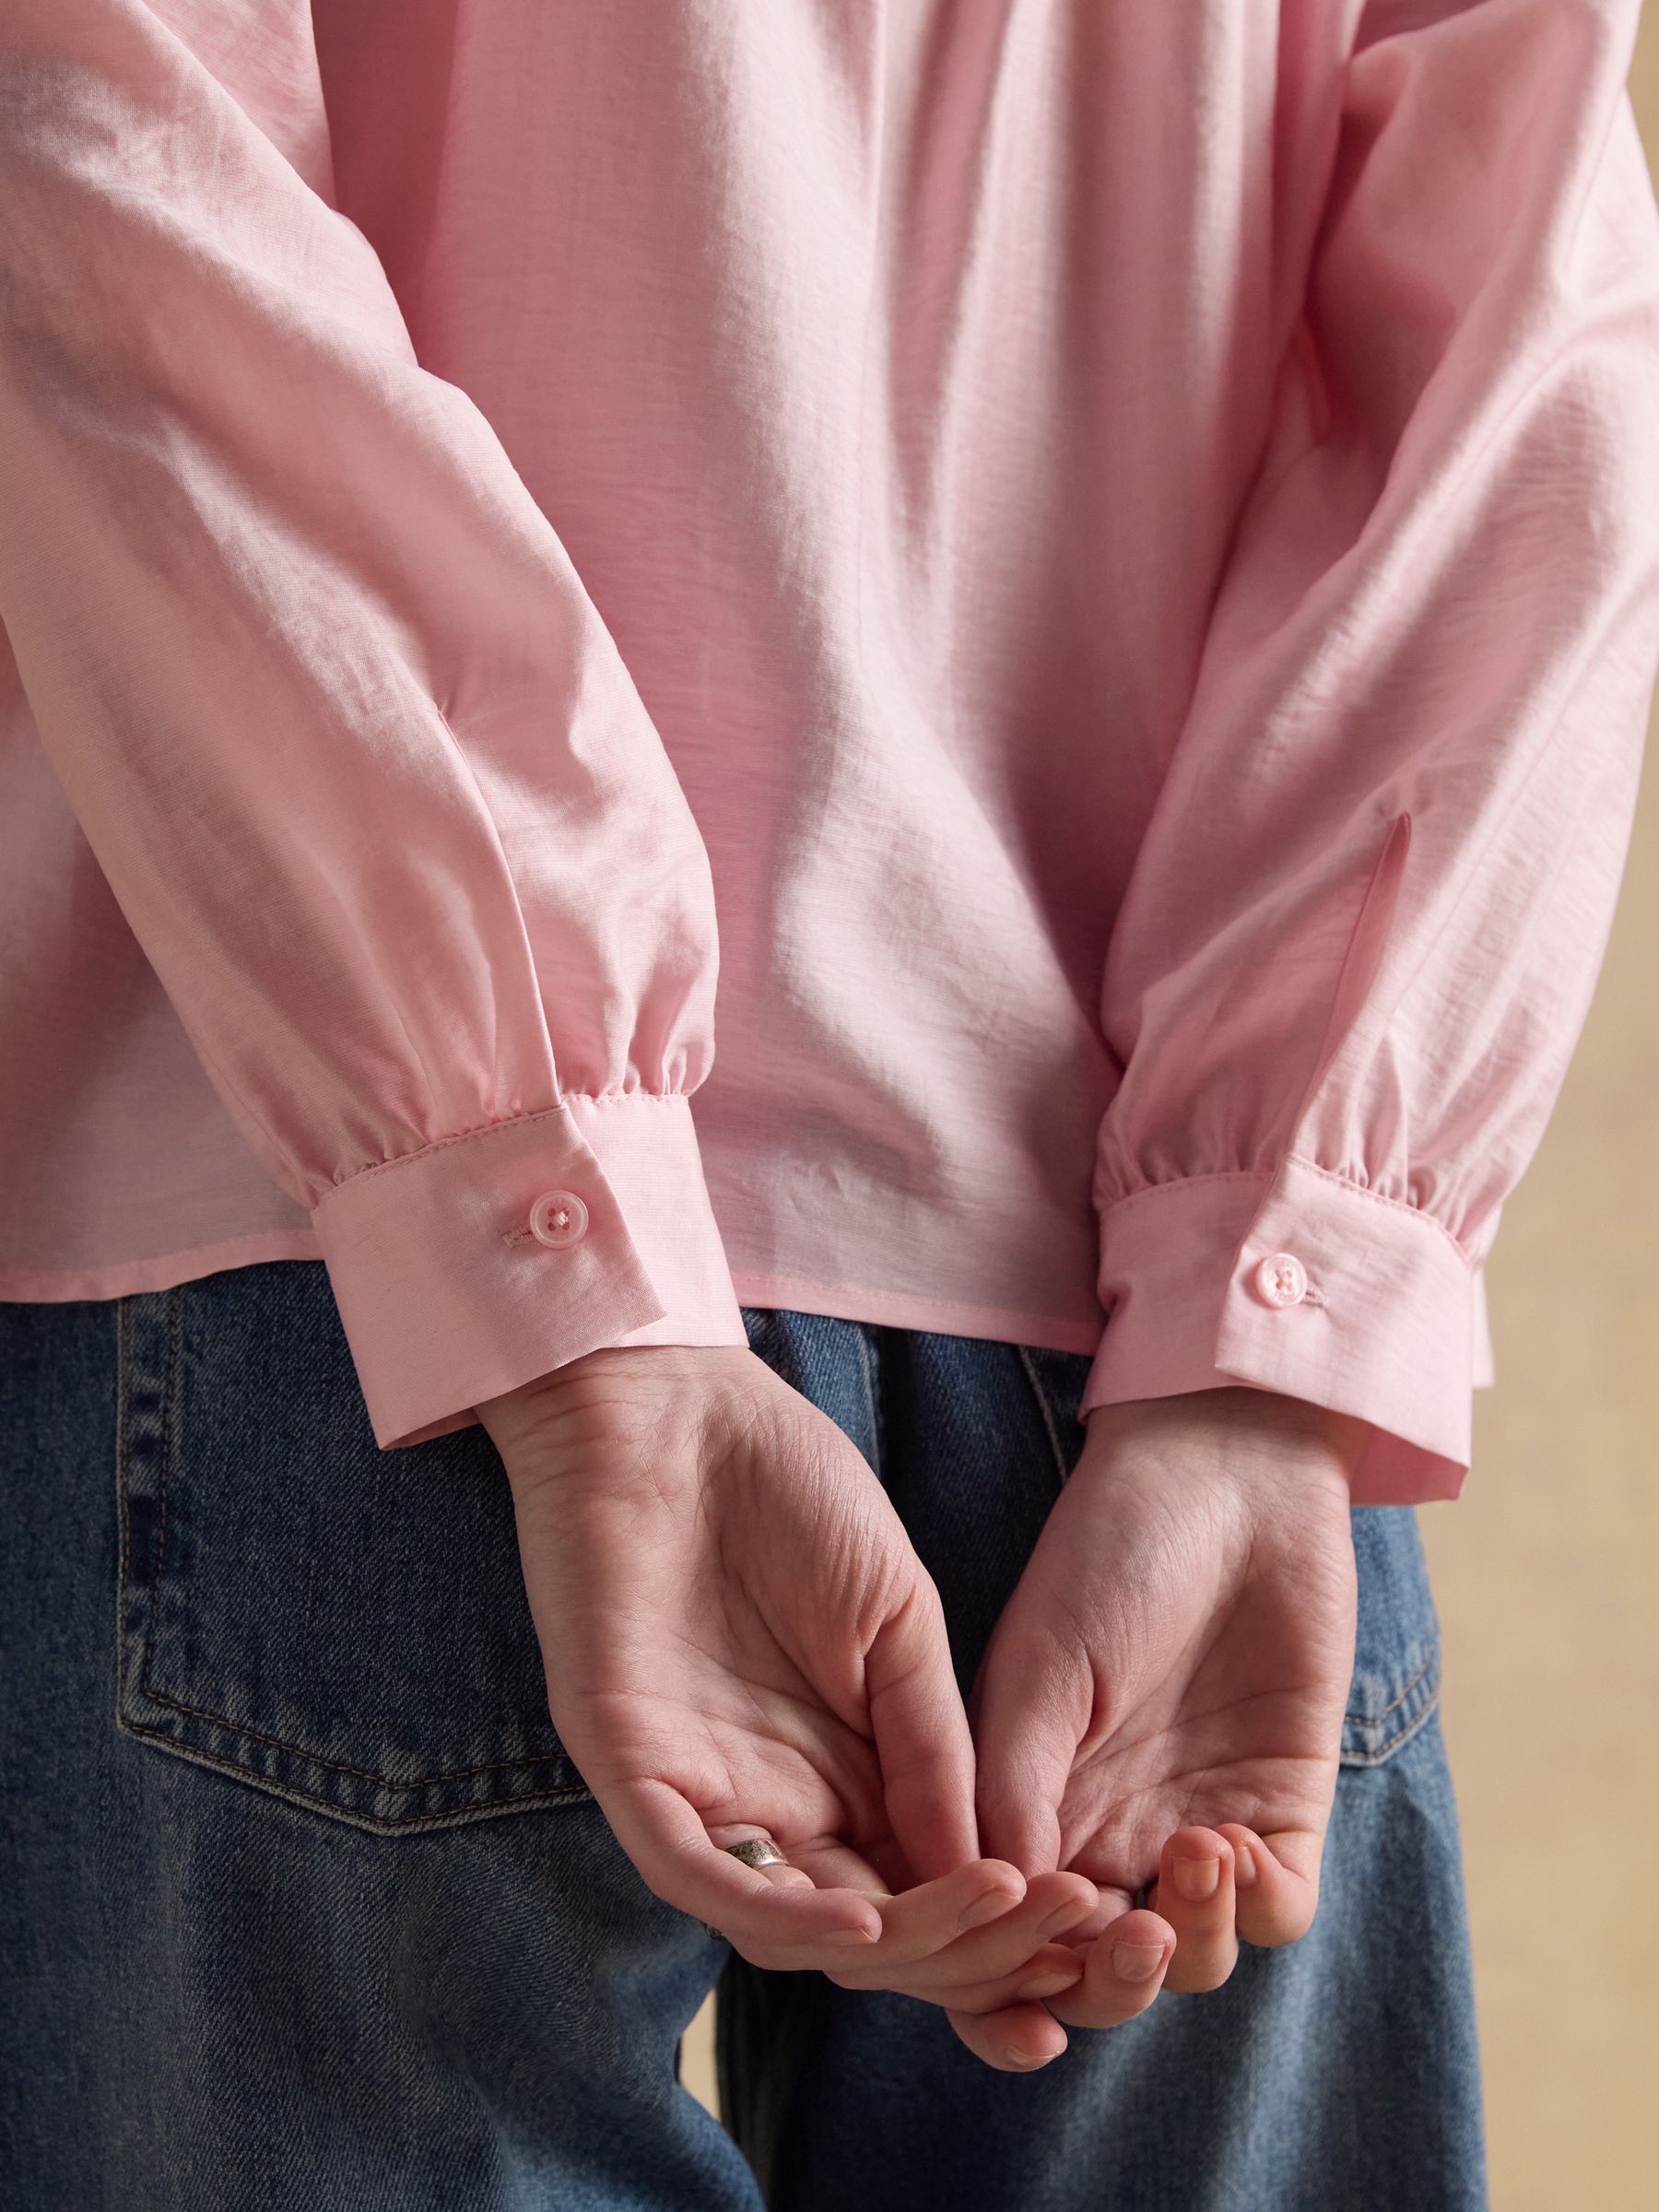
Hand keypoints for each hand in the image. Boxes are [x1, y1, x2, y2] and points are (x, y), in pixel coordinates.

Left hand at [475, 1344, 1101, 2028]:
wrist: (674, 1407)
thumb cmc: (786, 1488)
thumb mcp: (898, 1618)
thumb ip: (936, 1740)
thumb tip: (994, 1866)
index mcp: (844, 1768)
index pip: (923, 1888)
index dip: (1004, 1923)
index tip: (1096, 1922)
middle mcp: (774, 1800)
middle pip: (870, 1930)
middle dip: (972, 1947)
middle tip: (1063, 1922)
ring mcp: (698, 1789)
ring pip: (790, 1926)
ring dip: (899, 1943)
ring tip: (996, 1909)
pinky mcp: (628, 1766)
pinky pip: (698, 1873)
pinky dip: (778, 1911)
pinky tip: (866, 1914)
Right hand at [959, 1384, 1369, 2067]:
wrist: (1229, 1475)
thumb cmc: (1112, 1550)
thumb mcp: (1044, 1660)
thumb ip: (1013, 1780)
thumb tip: (1000, 1901)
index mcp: (1027, 1801)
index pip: (1010, 1934)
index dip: (1012, 1971)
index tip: (1031, 1946)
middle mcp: (1106, 1829)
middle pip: (1101, 1973)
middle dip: (1110, 1984)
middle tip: (1127, 1937)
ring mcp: (1196, 1822)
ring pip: (1191, 1959)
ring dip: (1189, 1943)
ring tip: (1195, 1854)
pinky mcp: (1283, 1804)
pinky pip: (1280, 1910)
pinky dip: (1259, 1908)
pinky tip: (1238, 1844)